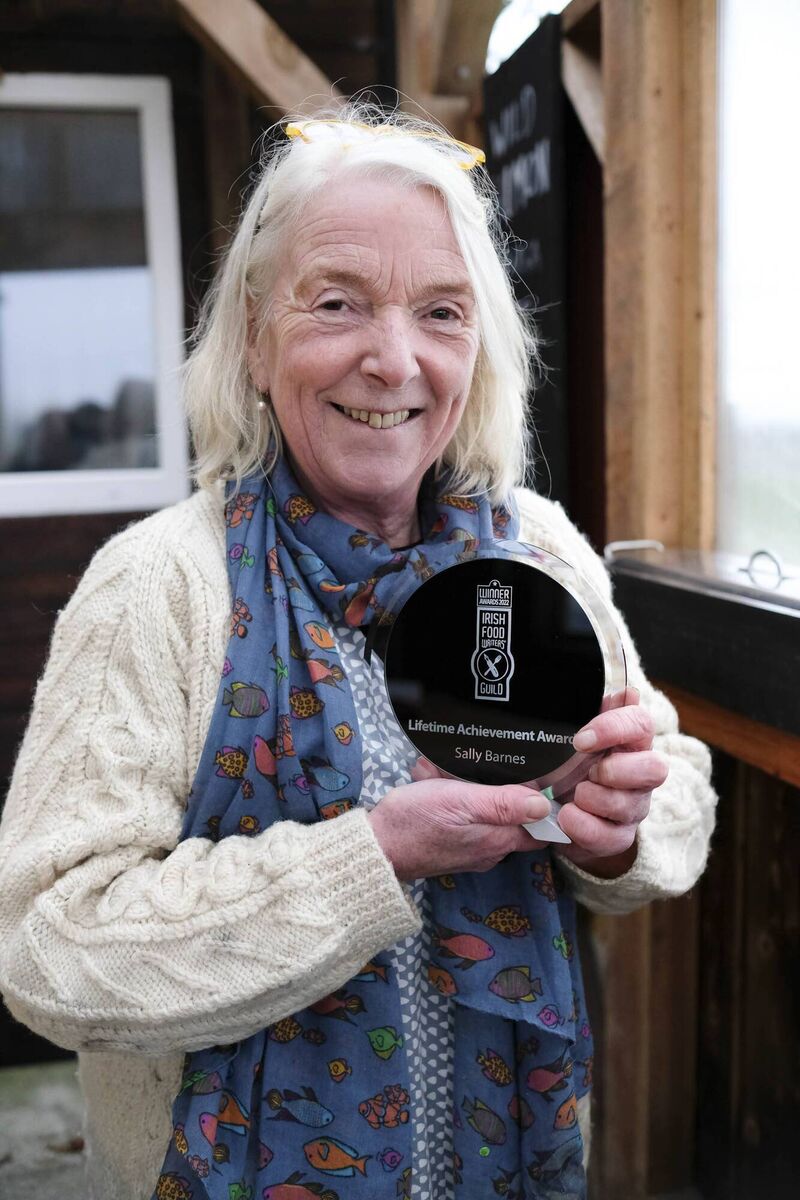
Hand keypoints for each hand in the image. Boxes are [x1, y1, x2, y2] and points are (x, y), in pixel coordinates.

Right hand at [367, 763, 549, 881]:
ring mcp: (469, 849)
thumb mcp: (461, 802)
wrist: (375, 847)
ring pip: (483, 810)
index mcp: (498, 839)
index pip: (542, 828)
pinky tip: (431, 781)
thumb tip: (544, 805)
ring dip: (467, 788)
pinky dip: (450, 797)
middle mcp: (489, 849)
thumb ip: (503, 803)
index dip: (544, 803)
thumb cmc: (416, 821)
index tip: (538, 778)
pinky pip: (461, 816)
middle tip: (476, 767)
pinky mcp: (451, 844)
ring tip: (441, 773)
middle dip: (497, 787)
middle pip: (511, 814)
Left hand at [556, 687, 668, 875]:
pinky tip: (567, 817)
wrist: (557, 809)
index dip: (614, 728)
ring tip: (573, 795)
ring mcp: (633, 807)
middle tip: (589, 772)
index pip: (641, 724)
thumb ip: (596, 711)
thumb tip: (625, 691)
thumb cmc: (571, 764)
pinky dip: (585, 827)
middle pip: (655, 768)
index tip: (581, 739)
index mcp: (631, 742)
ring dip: (596, 799)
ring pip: (630, 805)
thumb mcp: (577, 736)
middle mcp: (641, 774)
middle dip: (618, 771)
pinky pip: (612, 837)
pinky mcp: (620, 837)